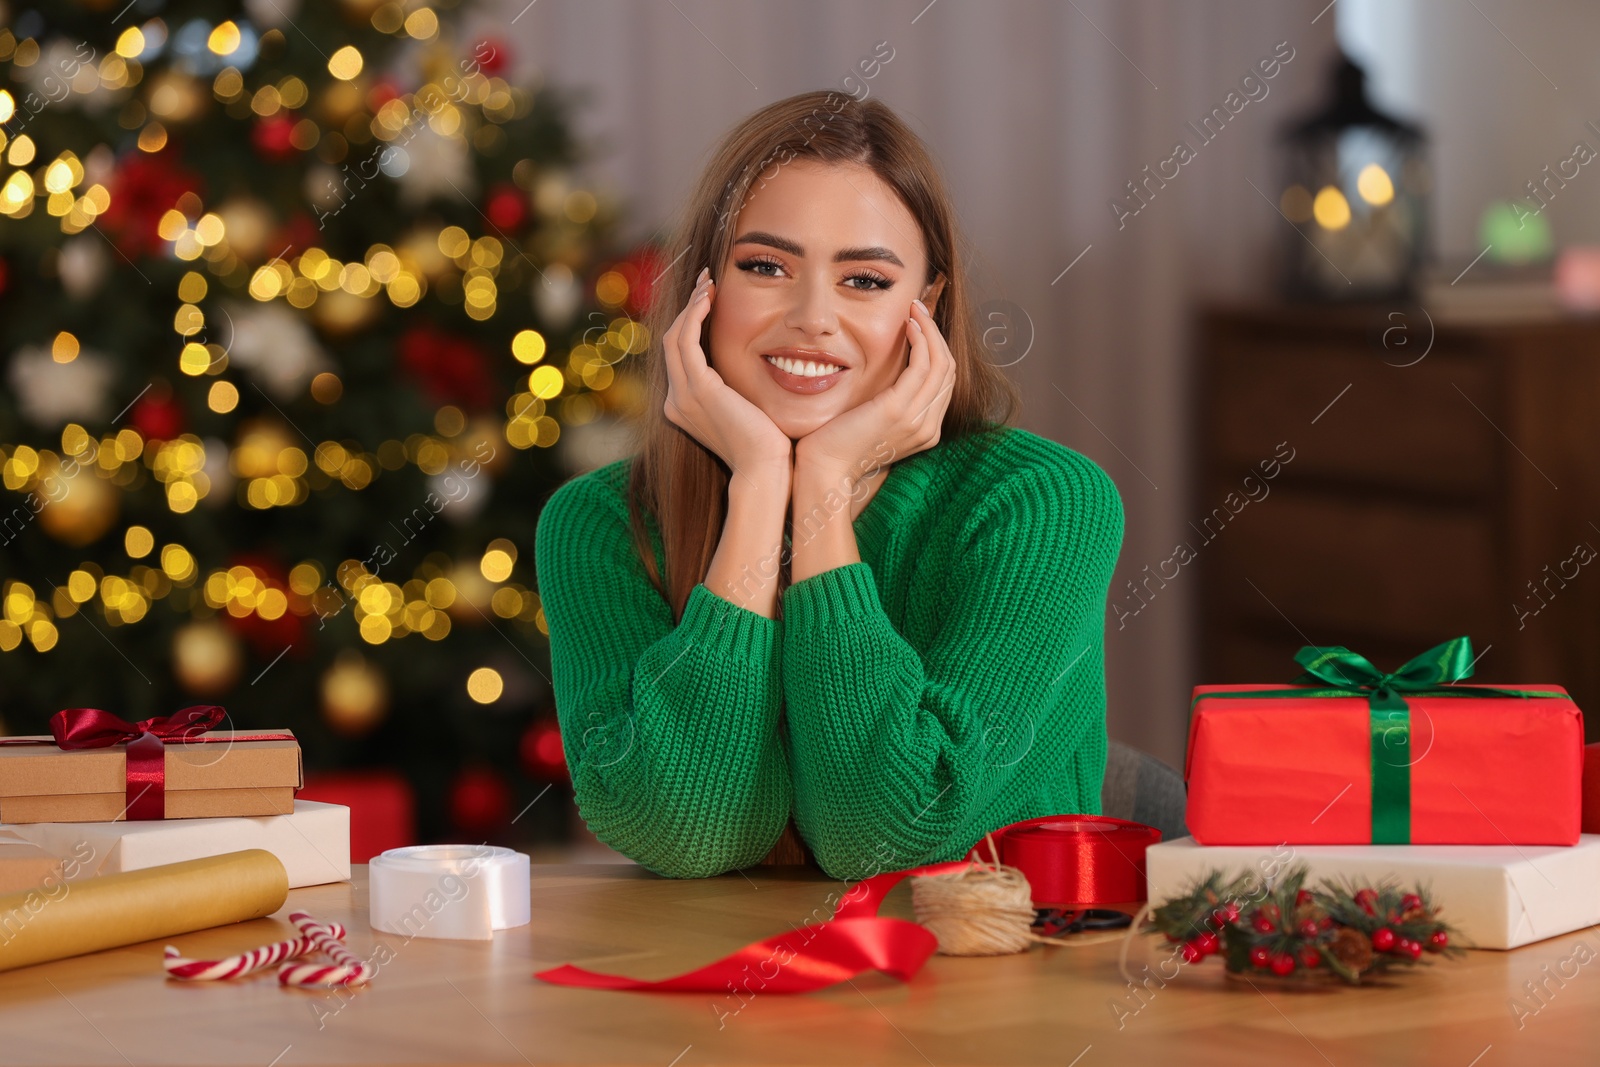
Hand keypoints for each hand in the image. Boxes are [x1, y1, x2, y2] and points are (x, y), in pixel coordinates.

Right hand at [662, 266, 793, 480]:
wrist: (764, 470)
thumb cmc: (766, 446)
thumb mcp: (746, 410)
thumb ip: (737, 390)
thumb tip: (751, 369)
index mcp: (684, 406)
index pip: (680, 355)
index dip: (690, 322)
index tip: (709, 298)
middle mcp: (676, 401)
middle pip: (672, 341)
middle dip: (688, 307)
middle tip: (707, 281)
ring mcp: (683, 396)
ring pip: (675, 337)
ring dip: (691, 306)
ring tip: (709, 283)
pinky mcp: (698, 390)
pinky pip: (686, 342)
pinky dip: (694, 316)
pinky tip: (709, 299)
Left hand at [794, 297, 954, 484]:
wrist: (825, 470)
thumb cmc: (839, 445)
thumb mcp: (873, 421)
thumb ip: (890, 401)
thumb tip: (893, 371)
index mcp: (925, 431)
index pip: (944, 382)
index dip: (936, 349)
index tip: (920, 325)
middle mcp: (928, 428)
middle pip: (948, 370)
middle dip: (936, 334)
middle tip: (919, 309)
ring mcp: (917, 420)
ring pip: (941, 364)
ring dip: (930, 331)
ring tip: (914, 311)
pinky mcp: (899, 410)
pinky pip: (923, 366)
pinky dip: (921, 340)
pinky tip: (908, 326)